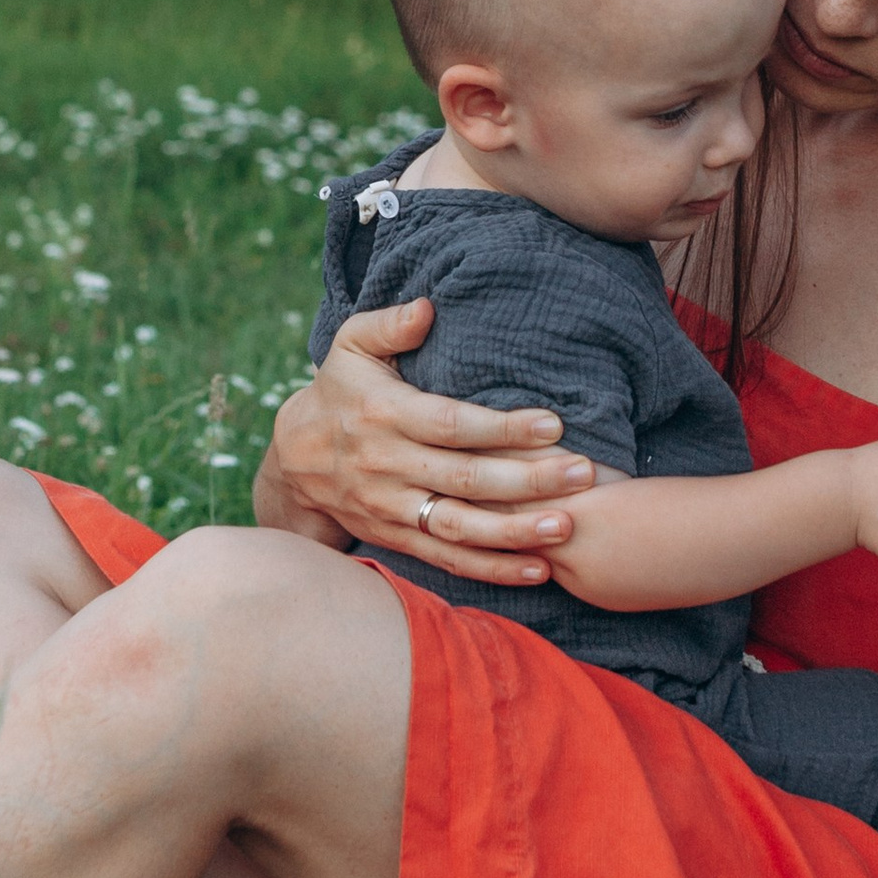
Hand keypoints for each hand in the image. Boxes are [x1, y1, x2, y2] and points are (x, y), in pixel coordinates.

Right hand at [259, 298, 594, 588]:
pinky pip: (448, 560)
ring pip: (460, 528)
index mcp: (385, 415)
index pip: (451, 425)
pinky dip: (493, 569)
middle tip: (583, 473)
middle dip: (527, 479)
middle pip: (466, 479)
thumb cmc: (340, 392)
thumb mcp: (350, 347)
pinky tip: (539, 568)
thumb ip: (389, 325)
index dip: (501, 428)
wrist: (294, 462)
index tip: (552, 424)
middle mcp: (389, 466)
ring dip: (516, 531)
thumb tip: (428, 308)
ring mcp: (393, 508)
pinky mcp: (398, 539)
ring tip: (566, 525)